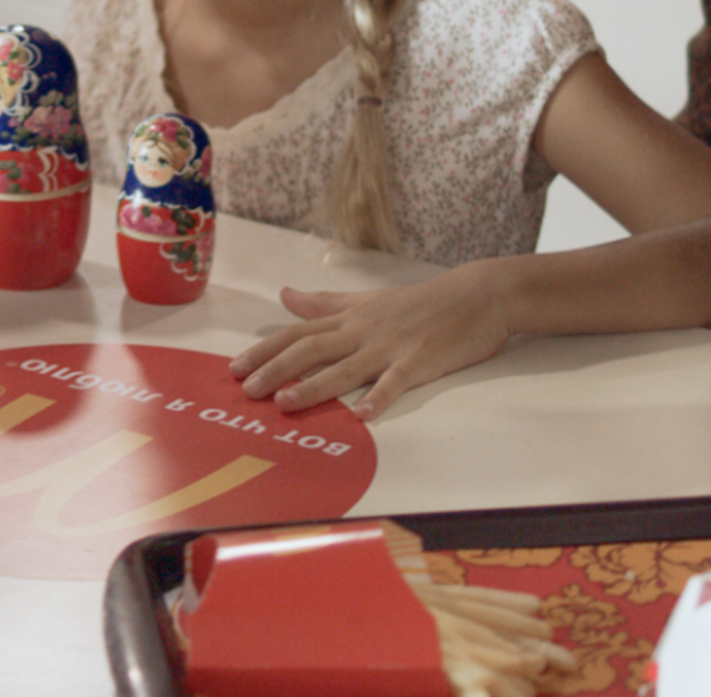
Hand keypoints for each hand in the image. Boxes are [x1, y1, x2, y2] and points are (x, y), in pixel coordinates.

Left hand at [229, 264, 515, 420]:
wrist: (476, 296)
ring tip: (285, 403)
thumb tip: (284, 295)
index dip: (266, 350)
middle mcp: (363, 330)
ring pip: (345, 367)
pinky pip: (395, 381)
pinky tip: (362, 416)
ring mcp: (391, 346)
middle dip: (277, 369)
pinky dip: (379, 397)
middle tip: (247, 390)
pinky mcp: (419, 361)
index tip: (235, 368)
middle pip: (312, 348)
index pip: (299, 332)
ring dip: (314, 386)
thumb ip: (324, 303)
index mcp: (350, 317)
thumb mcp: (367, 300)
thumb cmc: (421, 302)